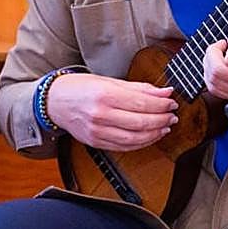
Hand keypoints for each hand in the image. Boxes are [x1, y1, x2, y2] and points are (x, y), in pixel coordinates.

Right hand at [46, 72, 176, 150]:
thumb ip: (140, 88)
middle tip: (172, 115)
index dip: (162, 104)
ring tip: (165, 126)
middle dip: (162, 119)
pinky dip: (142, 143)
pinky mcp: (96, 143)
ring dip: (155, 133)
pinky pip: (124, 147)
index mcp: (105, 95)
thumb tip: (165, 92)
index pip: (142, 102)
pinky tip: (151, 135)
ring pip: (134, 138)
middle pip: (141, 122)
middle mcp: (100, 115)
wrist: (55, 102)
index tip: (172, 102)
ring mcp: (97, 131)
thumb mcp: (110, 81)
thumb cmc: (82, 88)